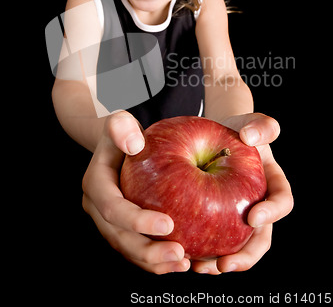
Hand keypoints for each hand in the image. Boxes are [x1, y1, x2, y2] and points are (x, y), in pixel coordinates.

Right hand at [82, 110, 190, 273]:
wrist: (120, 146)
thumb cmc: (124, 133)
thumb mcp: (120, 122)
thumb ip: (121, 127)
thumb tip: (134, 145)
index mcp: (95, 184)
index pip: (114, 209)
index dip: (138, 221)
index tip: (169, 224)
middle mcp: (98, 209)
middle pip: (120, 238)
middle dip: (148, 251)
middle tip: (180, 254)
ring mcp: (109, 223)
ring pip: (129, 250)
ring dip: (154, 262)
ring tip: (184, 263)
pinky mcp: (123, 230)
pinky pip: (138, 250)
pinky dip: (157, 261)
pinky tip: (183, 262)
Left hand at [191, 113, 293, 273]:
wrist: (221, 136)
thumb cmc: (239, 130)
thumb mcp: (251, 123)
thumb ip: (261, 125)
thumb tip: (251, 136)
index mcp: (274, 185)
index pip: (282, 202)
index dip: (272, 213)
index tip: (253, 217)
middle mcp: (259, 205)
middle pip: (259, 239)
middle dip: (245, 256)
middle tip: (225, 263)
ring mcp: (237, 216)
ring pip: (234, 246)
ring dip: (220, 262)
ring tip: (200, 268)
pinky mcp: (215, 220)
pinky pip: (210, 239)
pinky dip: (199, 249)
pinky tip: (181, 252)